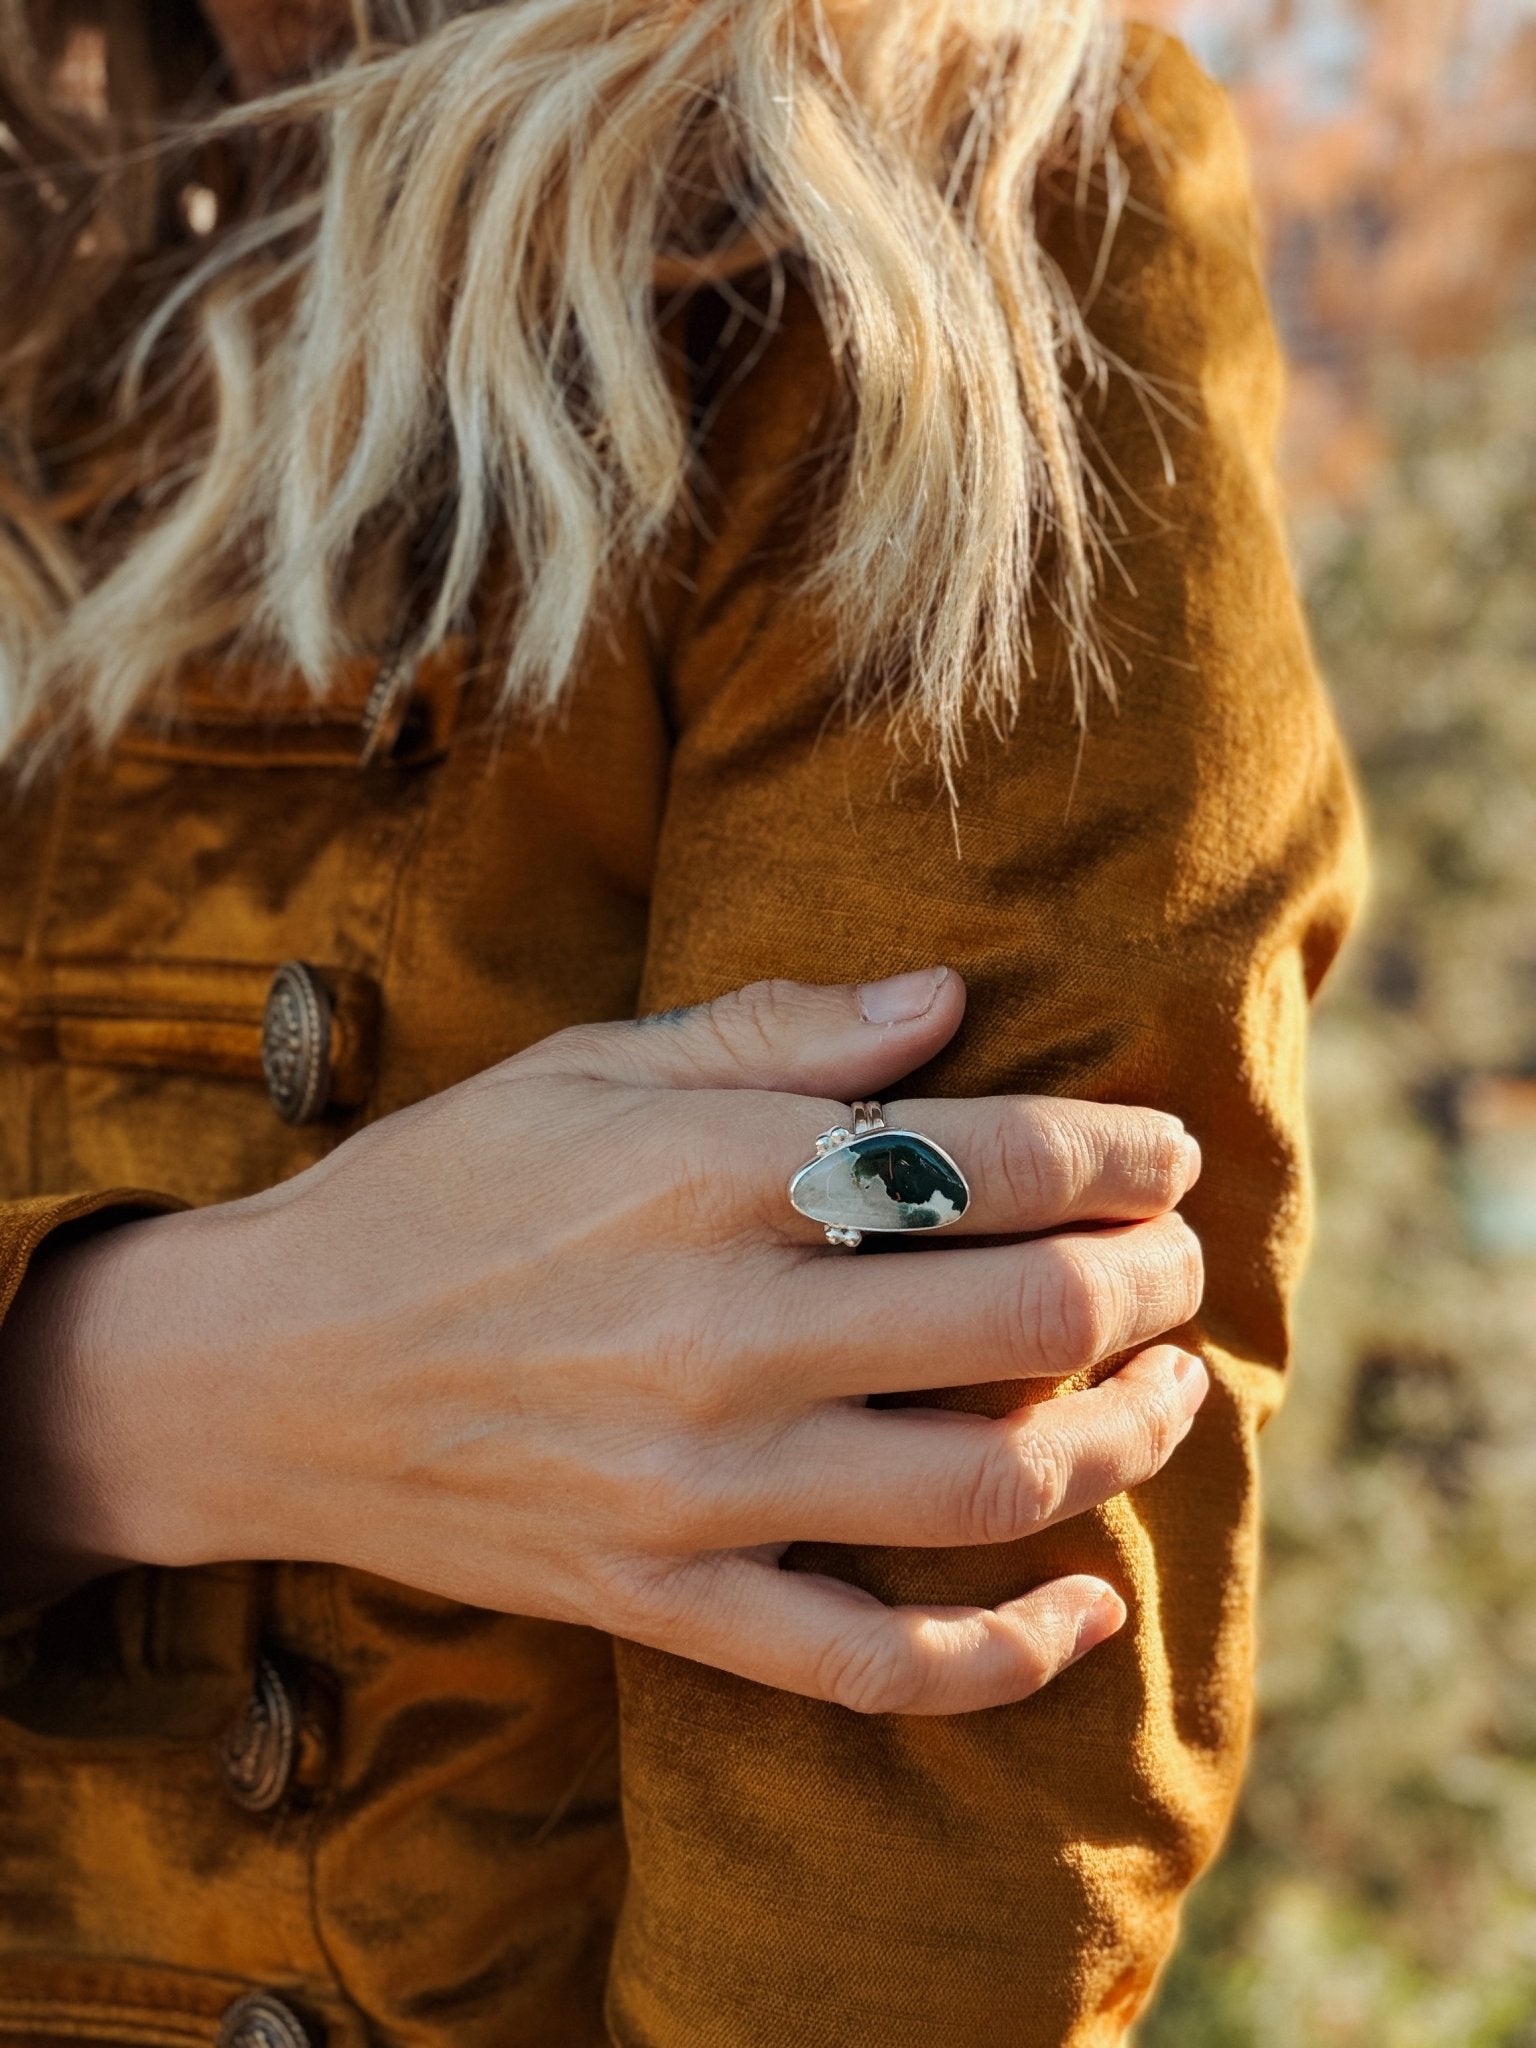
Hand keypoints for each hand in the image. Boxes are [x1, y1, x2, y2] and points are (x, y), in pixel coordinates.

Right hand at [3, 969, 1205, 1714]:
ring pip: (993, 1483)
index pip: (993, 1158)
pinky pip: (873, 1663)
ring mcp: (702, 1484)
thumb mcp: (583, 1068)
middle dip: (1150, 1284)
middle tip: (1176, 1265)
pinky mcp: (668, 1598)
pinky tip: (1086, 1611)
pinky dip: (1007, 1654)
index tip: (1162, 1155)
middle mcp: (725, 1329)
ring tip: (1167, 1395)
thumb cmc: (435, 1192)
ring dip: (1125, 1437)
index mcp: (709, 1171)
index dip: (1120, 1152)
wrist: (265, 1373)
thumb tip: (950, 1000)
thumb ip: (776, 1031)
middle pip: (1027, 1314)